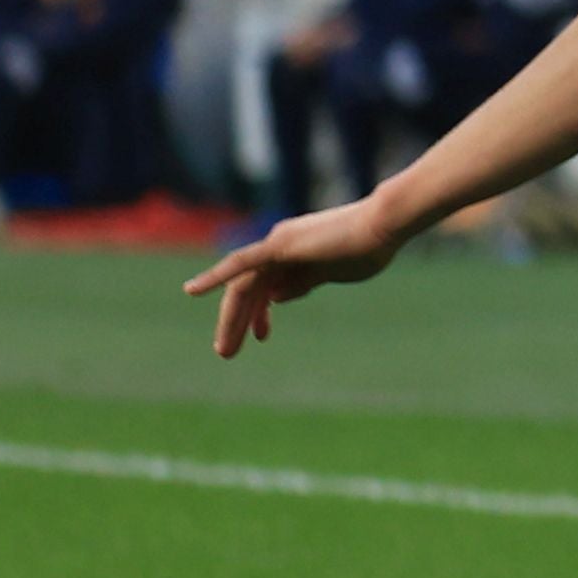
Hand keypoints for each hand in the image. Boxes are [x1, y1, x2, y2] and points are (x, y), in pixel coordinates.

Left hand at [187, 192, 416, 358]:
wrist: (384, 225)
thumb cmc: (371, 247)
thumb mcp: (333, 274)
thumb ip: (304, 283)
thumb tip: (276, 297)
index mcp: (296, 255)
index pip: (267, 288)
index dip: (260, 314)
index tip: (261, 338)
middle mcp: (279, 247)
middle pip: (249, 290)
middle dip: (238, 322)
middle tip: (227, 352)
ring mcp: (277, 245)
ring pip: (244, 286)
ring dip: (232, 318)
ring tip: (226, 349)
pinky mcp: (278, 245)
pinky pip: (240, 264)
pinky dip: (215, 276)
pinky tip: (193, 291)